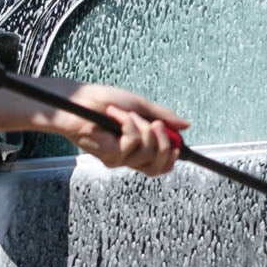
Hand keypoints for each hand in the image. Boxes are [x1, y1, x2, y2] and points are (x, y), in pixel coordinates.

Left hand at [52, 84, 188, 175]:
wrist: (80, 100)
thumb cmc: (104, 100)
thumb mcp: (141, 105)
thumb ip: (163, 117)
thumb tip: (186, 125)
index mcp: (137, 148)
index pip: (161, 165)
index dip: (172, 157)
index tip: (177, 142)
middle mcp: (130, 157)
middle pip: (159, 167)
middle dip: (164, 143)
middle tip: (154, 124)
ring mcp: (120, 159)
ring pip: (148, 152)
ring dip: (141, 126)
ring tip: (126, 114)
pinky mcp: (111, 156)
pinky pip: (132, 143)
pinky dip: (126, 123)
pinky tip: (114, 114)